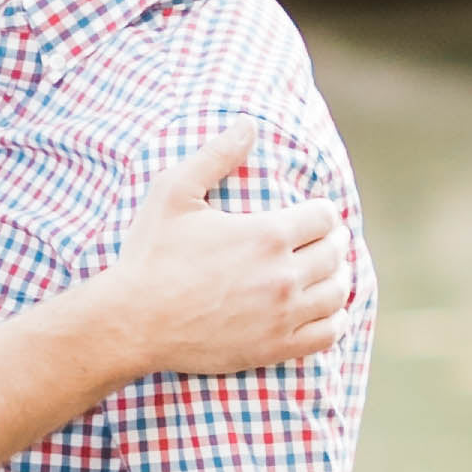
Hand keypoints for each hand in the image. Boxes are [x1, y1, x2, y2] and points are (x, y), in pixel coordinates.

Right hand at [98, 123, 350, 375]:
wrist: (133, 321)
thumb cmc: (151, 254)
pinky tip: (326, 310)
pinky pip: (327, 335)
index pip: (324, 216)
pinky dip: (335, 320)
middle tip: (326, 239)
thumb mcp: (174, 193)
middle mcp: (282, 275)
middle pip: (335, 253)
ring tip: (329, 271)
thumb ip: (215, 155)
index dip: (322, 210)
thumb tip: (247, 124)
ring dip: (338, 277)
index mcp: (266, 235)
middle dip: (334, 241)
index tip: (316, 213)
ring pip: (336, 292)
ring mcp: (282, 315)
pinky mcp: (275, 348)